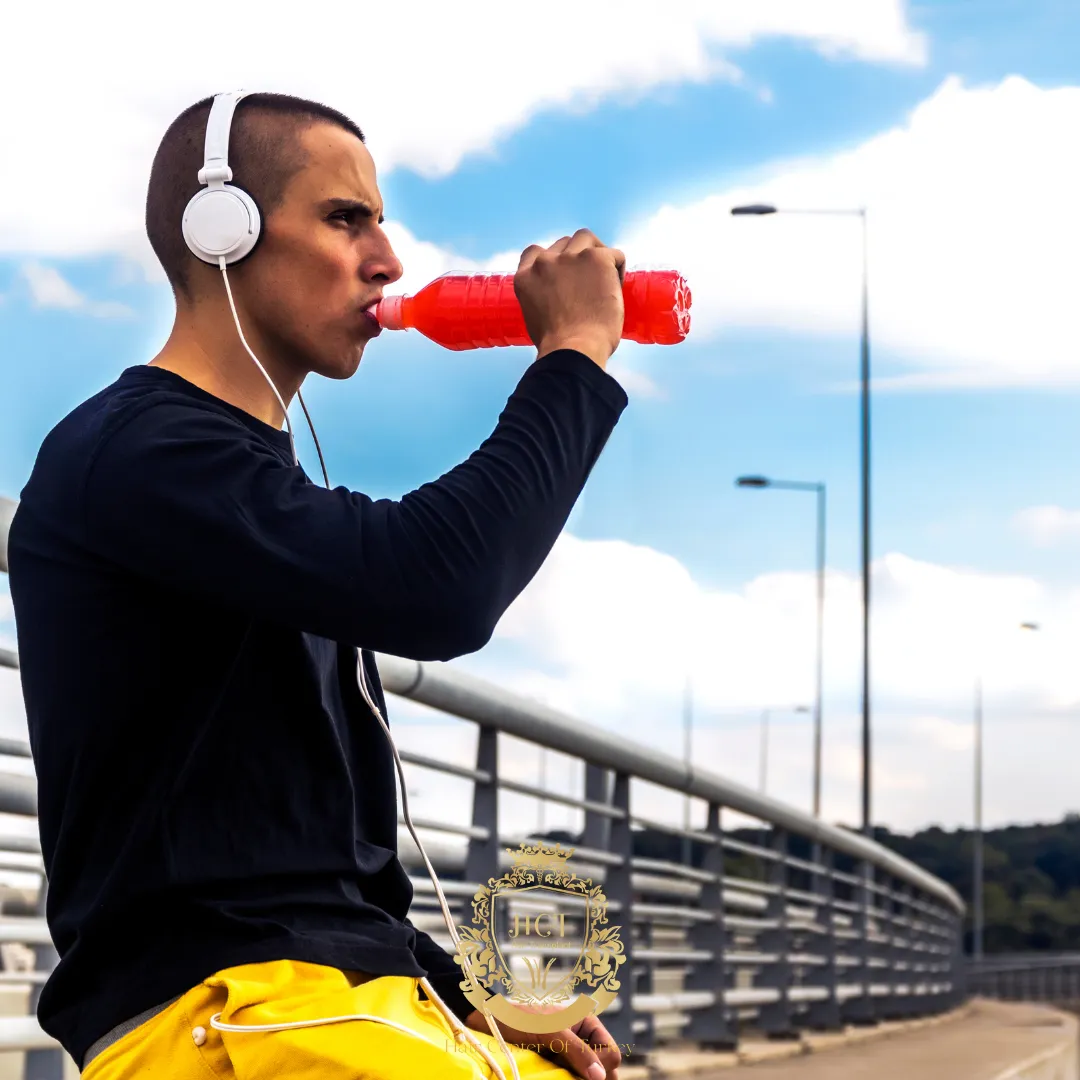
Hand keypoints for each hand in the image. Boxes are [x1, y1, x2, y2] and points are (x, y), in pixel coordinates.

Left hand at [465, 1007, 621, 1079]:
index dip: (602, 1069)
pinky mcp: (559, 1068)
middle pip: (605, 1070)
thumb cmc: (519, 1019)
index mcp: (588, 1025)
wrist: (490, 1023)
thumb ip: (577, 1051)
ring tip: (562, 1077)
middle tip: (570, 1077)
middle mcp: (584, 1040)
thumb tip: (600, 1077)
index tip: (585, 1077)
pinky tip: (557, 1079)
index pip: (611, 1054)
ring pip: (589, 1079)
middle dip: (593, 1078)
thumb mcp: (550, 1031)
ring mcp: (571, 1056)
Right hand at [514, 228, 625, 369]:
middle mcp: (545, 262)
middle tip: (588, 280)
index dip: (552, 260)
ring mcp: (571, 258)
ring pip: (586, 238)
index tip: (564, 273)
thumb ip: (542, 299)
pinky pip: (614, 254)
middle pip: (563, 244)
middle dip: (576, 257)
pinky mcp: (597, 259)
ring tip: (605, 275)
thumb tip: (558, 299)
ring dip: (595, 252)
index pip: (534, 252)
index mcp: (526, 276)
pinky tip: (616, 288)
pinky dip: (618, 268)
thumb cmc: (558, 346)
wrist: (573, 350)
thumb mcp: (535, 317)